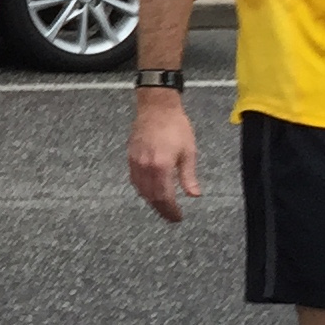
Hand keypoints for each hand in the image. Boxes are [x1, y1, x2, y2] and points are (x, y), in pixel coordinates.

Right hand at [127, 95, 200, 222]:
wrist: (156, 107)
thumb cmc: (175, 126)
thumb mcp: (188, 151)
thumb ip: (188, 176)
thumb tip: (194, 194)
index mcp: (161, 166)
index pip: (165, 197)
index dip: (171, 210)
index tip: (177, 217)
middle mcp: (146, 167)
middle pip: (151, 197)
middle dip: (161, 210)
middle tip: (170, 217)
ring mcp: (136, 162)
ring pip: (141, 189)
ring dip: (151, 201)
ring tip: (161, 207)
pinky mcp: (131, 156)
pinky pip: (134, 179)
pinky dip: (142, 189)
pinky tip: (149, 191)